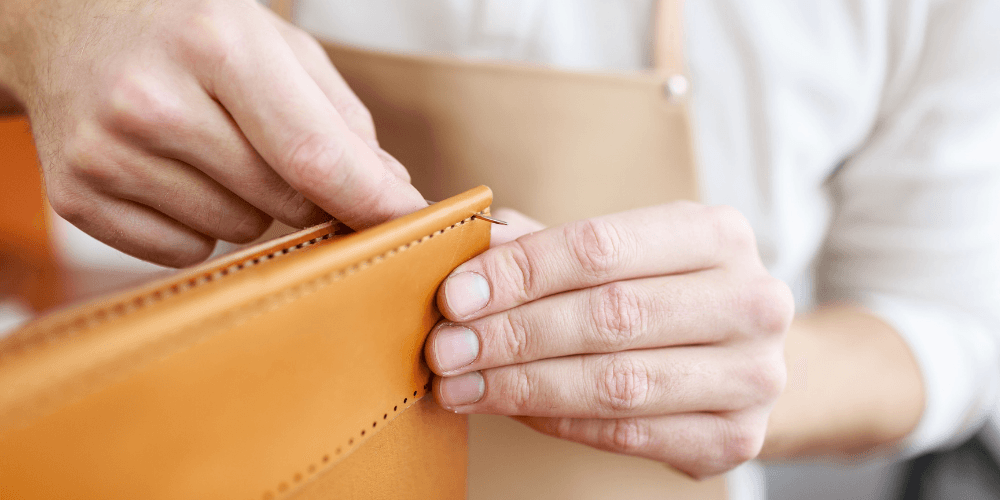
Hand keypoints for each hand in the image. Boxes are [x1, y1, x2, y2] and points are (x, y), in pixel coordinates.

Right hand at [0, 0, 423, 266]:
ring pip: (239, 231)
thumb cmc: (186, 28)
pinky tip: (173, 172)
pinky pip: (185, 252)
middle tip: (280, 150)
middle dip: (308, 192)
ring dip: (249, 205)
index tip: (413, 222)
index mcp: (216, 43)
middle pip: (283, 201)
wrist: (63, 22)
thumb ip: (339, 116)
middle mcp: (153, 100)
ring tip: (211, 147)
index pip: (313, 153)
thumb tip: (390, 192)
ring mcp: (107, 152)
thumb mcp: (272, 41)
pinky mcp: (78, 196)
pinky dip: (198, 224)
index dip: (372, 199)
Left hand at [425, 204, 793, 477]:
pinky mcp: (736, 437)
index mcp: (718, 234)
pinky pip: (628, 434)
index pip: (600, 247)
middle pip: (609, 316)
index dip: (520, 272)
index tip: (455, 296)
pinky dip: (558, 421)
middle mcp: (750, 300)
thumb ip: (545, 246)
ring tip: (461, 385)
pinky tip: (512, 408)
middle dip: (512, 334)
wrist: (742, 358)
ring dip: (523, 386)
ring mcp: (752, 374)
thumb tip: (465, 243)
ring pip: (617, 383)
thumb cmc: (663, 292)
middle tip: (446, 348)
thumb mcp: (621, 252)